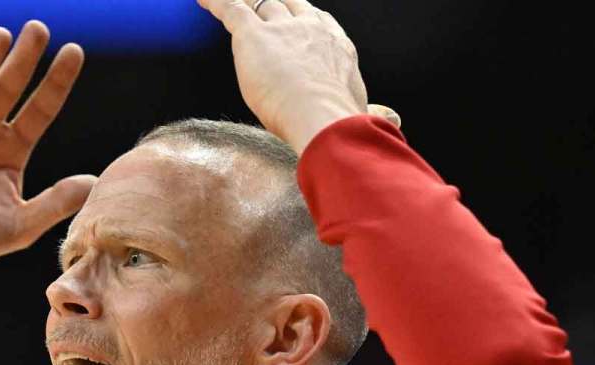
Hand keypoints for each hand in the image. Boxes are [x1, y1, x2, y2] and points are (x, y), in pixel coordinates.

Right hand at [0, 21, 96, 271]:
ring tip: (2, 35)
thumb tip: (94, 183)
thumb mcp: (20, 226)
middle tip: (38, 28)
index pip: (41, 107)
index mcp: (12, 149)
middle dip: (23, 58)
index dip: (57, 81)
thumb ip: (55, 203)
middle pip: (9, 87)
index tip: (74, 51)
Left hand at [197, 0, 384, 153]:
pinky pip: (231, 8)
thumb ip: (375, 113)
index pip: (317, 21)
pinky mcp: (253, 35)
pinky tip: (201, 1)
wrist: (326, 120)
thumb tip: (393, 120)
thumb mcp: (363, 114)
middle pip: (287, 5)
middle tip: (260, 5)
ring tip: (232, 3)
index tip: (297, 21)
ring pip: (260, 4)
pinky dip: (215, 3)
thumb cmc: (344, 123)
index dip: (303, 20)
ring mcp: (282, 29)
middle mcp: (310, 28)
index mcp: (336, 45)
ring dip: (246, 3)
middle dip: (275, 4)